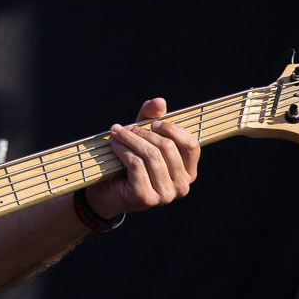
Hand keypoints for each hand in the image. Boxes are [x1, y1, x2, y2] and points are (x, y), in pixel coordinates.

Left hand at [84, 98, 199, 219]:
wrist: (107, 193)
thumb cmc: (130, 163)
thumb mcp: (143, 138)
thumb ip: (152, 118)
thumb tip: (159, 101)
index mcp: (188, 172)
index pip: (191, 145)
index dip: (172, 129)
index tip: (152, 123)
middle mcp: (182, 186)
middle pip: (167, 147)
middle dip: (143, 132)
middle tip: (125, 128)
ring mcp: (165, 194)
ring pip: (151, 155)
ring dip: (130, 139)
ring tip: (116, 133)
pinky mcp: (146, 197)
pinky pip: (136, 164)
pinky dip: (123, 150)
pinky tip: (114, 145)